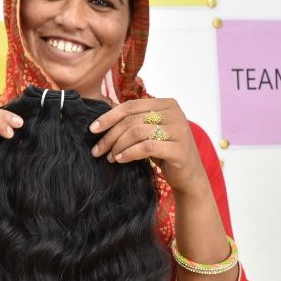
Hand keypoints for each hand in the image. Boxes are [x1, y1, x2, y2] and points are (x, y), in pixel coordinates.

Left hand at [89, 98, 205, 195]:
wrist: (188, 176)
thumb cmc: (165, 152)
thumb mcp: (150, 132)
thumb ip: (135, 121)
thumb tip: (102, 118)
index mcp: (167, 104)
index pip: (130, 106)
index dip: (108, 117)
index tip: (92, 129)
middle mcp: (175, 114)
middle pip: (132, 120)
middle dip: (110, 135)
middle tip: (97, 150)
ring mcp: (179, 130)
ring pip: (137, 132)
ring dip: (118, 146)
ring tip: (109, 157)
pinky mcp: (179, 149)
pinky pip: (146, 147)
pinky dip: (129, 153)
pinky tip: (120, 159)